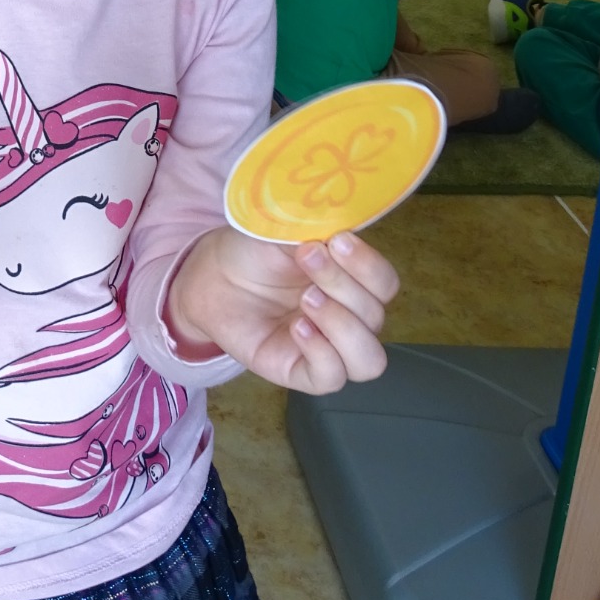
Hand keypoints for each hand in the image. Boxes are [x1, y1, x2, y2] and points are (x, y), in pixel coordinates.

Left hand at [166, 226, 397, 394]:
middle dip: (342, 284)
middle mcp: (349, 317)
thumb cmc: (254, 249)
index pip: (385, 284)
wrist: (213, 275)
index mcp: (352, 281)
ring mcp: (329, 347)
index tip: (336, 240)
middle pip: (375, 315)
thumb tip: (340, 222)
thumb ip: (318, 226)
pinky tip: (297, 327)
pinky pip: (333, 378)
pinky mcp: (302, 371)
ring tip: (307, 299)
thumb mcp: (288, 227)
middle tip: (306, 258)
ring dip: (343, 326)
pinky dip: (321, 352)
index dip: (368, 265)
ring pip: (369, 359)